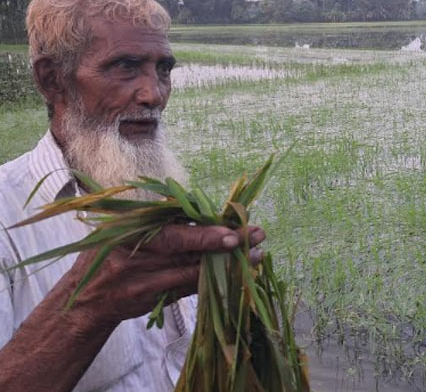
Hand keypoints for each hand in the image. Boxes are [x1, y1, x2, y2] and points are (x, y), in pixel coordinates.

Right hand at [63, 224, 265, 327]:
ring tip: (257, 256)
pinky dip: (214, 281)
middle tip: (256, 236)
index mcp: (132, 229)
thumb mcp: (126, 227)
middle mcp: (140, 255)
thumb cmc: (113, 252)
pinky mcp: (155, 299)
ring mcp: (147, 281)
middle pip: (190, 250)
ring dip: (228, 265)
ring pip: (195, 272)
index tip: (231, 231)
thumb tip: (203, 207)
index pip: (175, 231)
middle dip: (225, 244)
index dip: (204, 233)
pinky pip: (190, 288)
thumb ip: (160, 217)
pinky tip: (237, 273)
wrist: (86, 298)